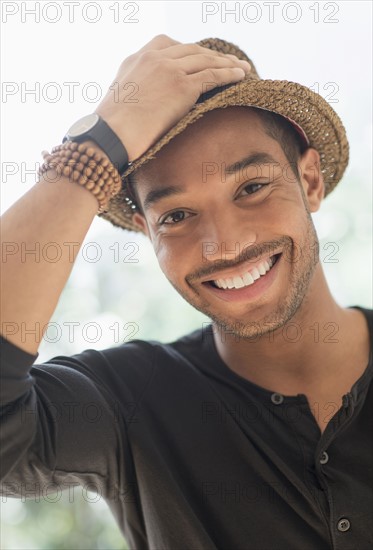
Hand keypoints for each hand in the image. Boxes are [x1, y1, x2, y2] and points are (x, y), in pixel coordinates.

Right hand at [95, 34, 250, 160]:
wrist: (110, 135)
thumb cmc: (112, 129)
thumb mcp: (121, 100)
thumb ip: (137, 92)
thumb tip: (146, 105)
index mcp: (136, 58)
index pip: (168, 45)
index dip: (189, 52)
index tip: (200, 58)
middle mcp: (153, 57)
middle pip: (192, 50)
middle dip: (213, 55)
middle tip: (229, 61)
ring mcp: (169, 69)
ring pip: (205, 59)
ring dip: (227, 63)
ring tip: (242, 68)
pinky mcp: (182, 85)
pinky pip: (212, 75)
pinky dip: (229, 73)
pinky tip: (240, 76)